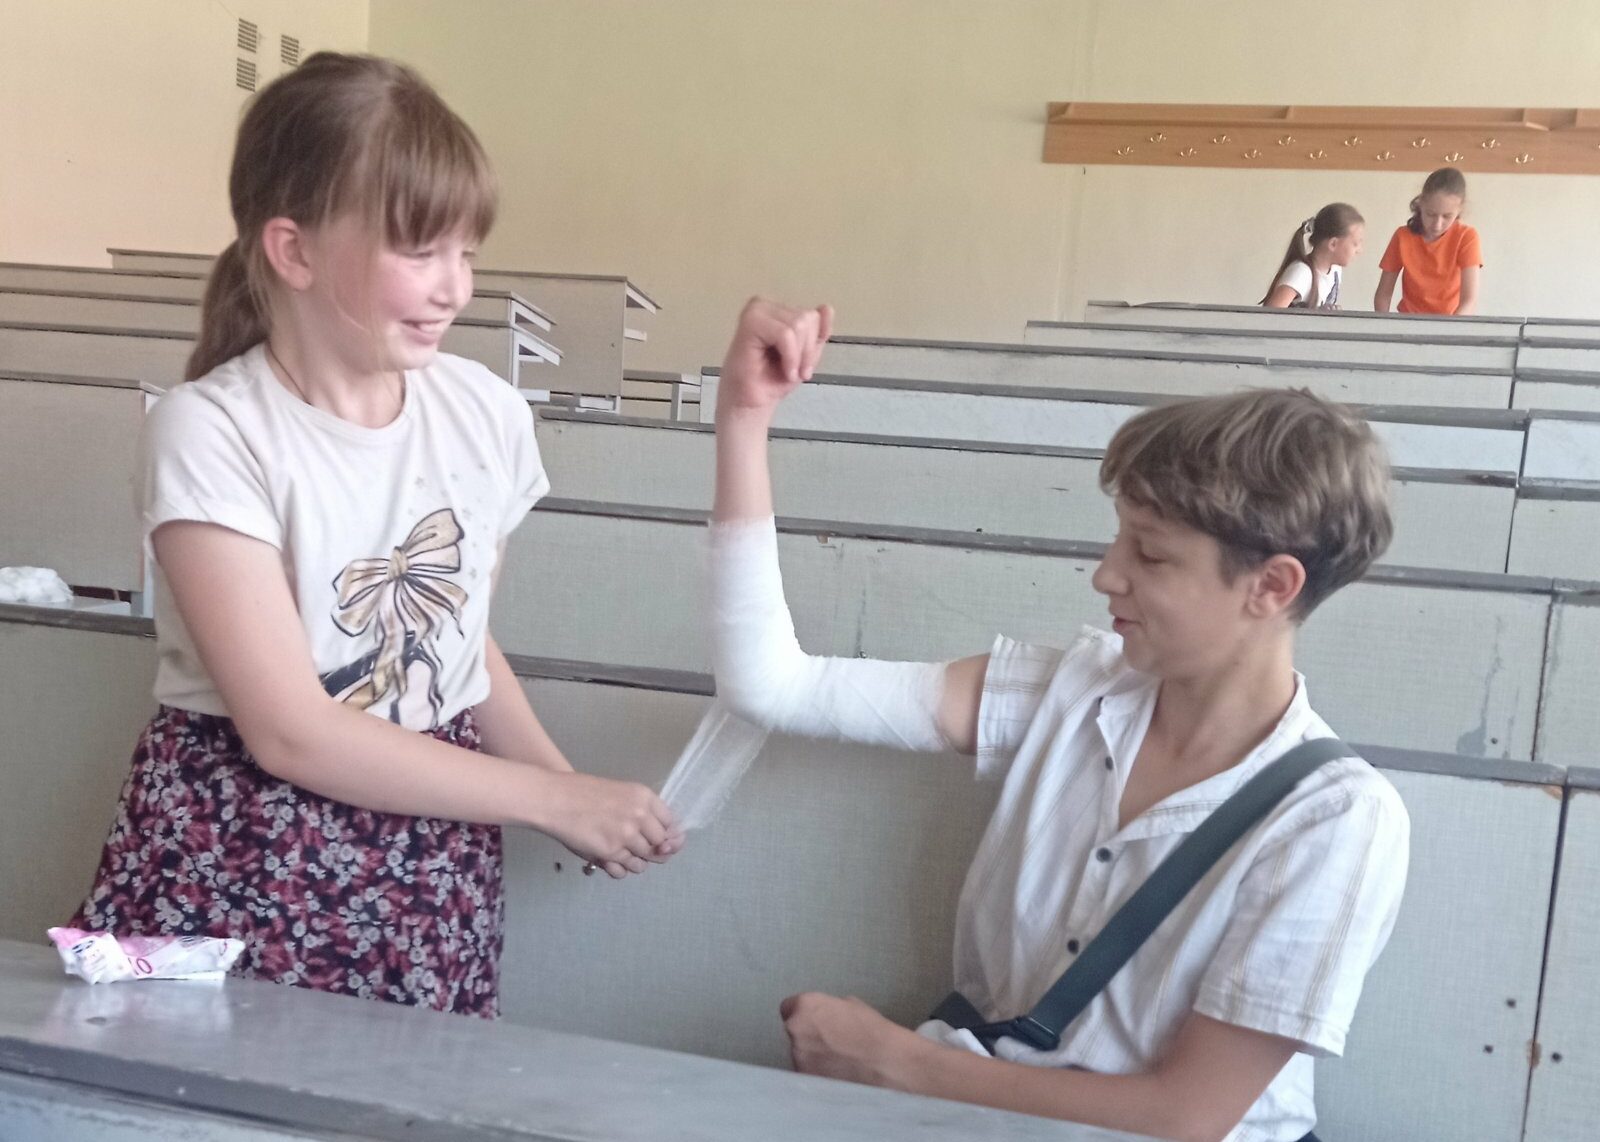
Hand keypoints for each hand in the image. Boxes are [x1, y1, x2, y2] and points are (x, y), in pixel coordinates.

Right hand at [532, 771, 682, 878]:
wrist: (555, 799)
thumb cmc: (584, 793)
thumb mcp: (621, 794)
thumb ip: (643, 813)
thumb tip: (666, 841)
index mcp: (644, 796)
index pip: (670, 823)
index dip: (666, 835)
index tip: (659, 840)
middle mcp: (640, 815)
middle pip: (660, 843)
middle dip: (652, 849)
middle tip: (637, 848)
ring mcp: (627, 835)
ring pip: (645, 859)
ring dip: (636, 861)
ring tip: (622, 854)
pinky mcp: (611, 852)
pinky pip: (626, 869)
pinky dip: (622, 869)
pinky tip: (613, 861)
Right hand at [717, 298, 833, 418]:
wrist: (753, 402)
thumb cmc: (774, 380)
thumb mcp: (807, 355)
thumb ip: (818, 332)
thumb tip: (827, 307)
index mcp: (777, 311)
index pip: (813, 316)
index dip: (812, 344)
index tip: (802, 366)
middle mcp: (765, 305)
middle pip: (807, 318)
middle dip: (806, 351)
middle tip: (795, 371)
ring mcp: (756, 310)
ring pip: (798, 325)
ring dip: (798, 356)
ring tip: (787, 371)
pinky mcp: (750, 322)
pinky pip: (785, 334)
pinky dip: (790, 357)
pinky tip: (784, 370)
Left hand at [780, 992, 920, 1087]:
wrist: (887, 1065)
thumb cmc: (874, 1033)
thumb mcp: (852, 1005)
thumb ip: (829, 1008)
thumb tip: (824, 1015)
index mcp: (807, 1008)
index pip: (789, 1007)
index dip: (803, 1014)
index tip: (813, 1020)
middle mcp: (797, 1032)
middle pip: (795, 1032)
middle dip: (808, 1036)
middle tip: (830, 1042)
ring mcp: (799, 1059)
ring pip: (800, 1055)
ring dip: (813, 1057)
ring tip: (839, 1061)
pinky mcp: (807, 1081)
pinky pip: (808, 1075)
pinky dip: (819, 1075)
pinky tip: (838, 1075)